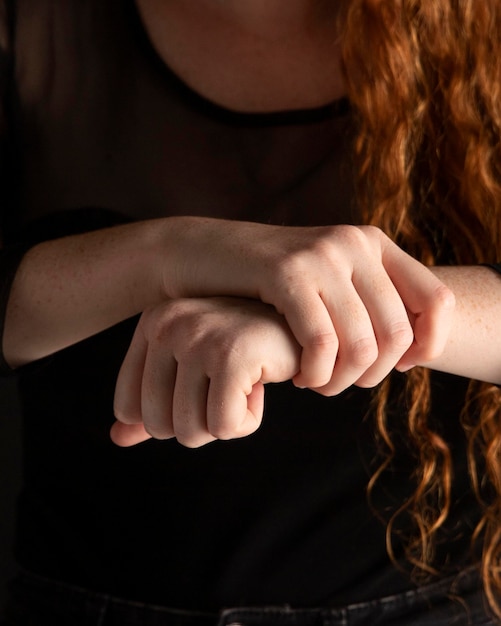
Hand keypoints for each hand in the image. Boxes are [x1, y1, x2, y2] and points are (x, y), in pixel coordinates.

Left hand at [111, 297, 300, 447]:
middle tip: (228, 387)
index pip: (129, 408)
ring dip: (226, 422)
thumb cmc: (248, 349)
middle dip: (201, 423)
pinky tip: (261, 384)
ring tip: (245, 382)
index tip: (203, 385)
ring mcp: (198, 337)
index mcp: (153, 323)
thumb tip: (116, 438)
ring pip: (190, 432)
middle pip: (159, 426)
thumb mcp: (194, 371)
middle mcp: (168, 325)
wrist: (304, 324)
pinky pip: (225, 427)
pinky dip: (248, 421)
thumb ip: (153, 403)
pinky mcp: (231, 354)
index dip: (170, 415)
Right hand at [165, 220, 454, 393]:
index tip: (401, 367)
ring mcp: (321, 255)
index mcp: (372, 243)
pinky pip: (322, 342)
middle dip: (372, 374)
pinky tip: (299, 376)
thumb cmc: (267, 282)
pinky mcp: (286, 272)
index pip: (439, 300)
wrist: (203, 254)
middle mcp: (354, 243)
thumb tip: (413, 350)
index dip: (431, 344)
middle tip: (339, 383)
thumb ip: (368, 305)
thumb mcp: (326, 284)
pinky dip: (316, 373)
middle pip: (398, 333)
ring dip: (342, 381)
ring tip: (318, 383)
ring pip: (364, 345)